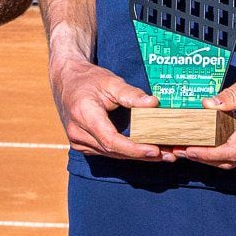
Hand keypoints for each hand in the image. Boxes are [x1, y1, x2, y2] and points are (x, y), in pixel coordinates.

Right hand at [49, 54, 167, 160]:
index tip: (155, 150)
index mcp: (84, 115)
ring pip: (111, 155)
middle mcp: (78, 132)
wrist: (66, 81)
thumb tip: (154, 103)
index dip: (134, 148)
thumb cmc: (89, 79)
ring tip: (163, 155)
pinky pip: (107, 152)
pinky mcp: (82, 145)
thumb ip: (131, 94)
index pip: (111, 140)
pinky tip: (144, 151)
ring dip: (137, 156)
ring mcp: (78, 141)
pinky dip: (126, 153)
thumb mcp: (110, 82)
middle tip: (169, 155)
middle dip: (142, 155)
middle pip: (113, 151)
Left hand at [178, 45, 235, 168]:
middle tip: (183, 150)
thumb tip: (208, 105)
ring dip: (217, 157)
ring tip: (195, 146)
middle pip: (232, 161)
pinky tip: (217, 140)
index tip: (188, 151)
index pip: (230, 151)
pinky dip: (230, 151)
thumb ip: (232, 94)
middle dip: (206, 160)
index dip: (206, 156)